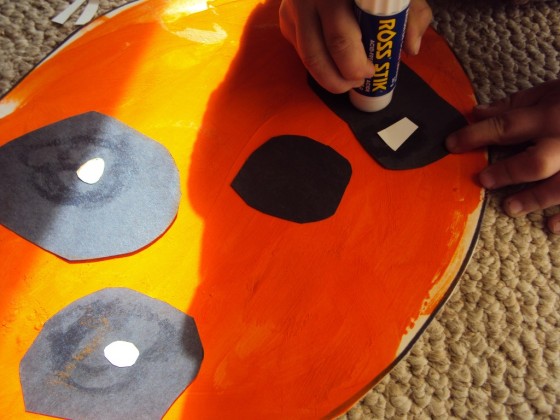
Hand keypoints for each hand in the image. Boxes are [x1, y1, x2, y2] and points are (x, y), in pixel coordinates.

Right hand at [279, 0, 432, 92]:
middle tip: (360, 80)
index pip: (341, 39)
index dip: (356, 63)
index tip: (372, 70)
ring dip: (328, 77)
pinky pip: (301, 50)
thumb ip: (413, 13)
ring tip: (348, 79)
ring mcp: (293, 9)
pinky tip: (333, 56)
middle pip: (319, 54)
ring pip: (307, 57)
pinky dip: (320, 60)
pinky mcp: (285, 19)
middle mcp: (310, 0)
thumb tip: (410, 48)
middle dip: (341, 77)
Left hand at [446, 79, 559, 232]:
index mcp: (552, 115)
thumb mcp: (551, 89)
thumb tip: (476, 112)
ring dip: (535, 199)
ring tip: (510, 208)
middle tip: (484, 180)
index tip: (451, 144)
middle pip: (536, 162)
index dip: (476, 135)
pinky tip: (551, 227)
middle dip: (508, 173)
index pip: (507, 126)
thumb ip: (515, 102)